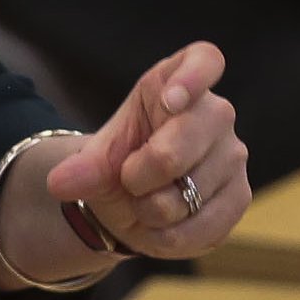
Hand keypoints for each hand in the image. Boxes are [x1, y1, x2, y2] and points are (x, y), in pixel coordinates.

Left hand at [46, 41, 248, 260]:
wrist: (136, 200)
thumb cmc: (122, 160)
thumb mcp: (97, 158)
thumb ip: (83, 167)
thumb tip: (60, 183)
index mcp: (178, 81)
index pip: (204, 61)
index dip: (192, 78)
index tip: (170, 99)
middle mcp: (216, 113)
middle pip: (183, 141)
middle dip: (142, 173)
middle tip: (129, 181)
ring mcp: (233, 154)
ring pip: (188, 193)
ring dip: (152, 211)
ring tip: (145, 204)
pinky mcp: (240, 196)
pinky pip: (205, 226)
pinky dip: (170, 238)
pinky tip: (158, 229)